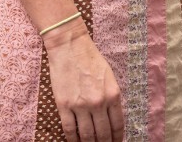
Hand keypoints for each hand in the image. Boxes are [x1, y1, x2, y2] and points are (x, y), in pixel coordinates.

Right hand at [42, 18, 123, 141]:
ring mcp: (81, 105)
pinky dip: (73, 139)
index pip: (117, 125)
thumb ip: (111, 98)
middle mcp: (99, 102)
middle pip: (103, 133)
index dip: (117, 138)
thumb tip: (110, 118)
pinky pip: (69, 129)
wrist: (70, 47)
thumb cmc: (91, 60)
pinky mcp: (64, 106)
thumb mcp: (110, 77)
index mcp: (113, 95)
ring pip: (86, 135)